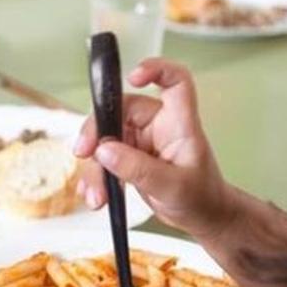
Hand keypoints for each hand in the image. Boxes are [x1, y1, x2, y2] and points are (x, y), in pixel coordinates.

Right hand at [73, 58, 236, 238]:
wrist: (201, 218)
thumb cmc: (201, 197)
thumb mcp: (172, 187)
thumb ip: (138, 168)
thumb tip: (104, 151)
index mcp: (178, 123)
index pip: (174, 81)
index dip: (156, 69)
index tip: (133, 77)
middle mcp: (157, 125)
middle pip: (120, 109)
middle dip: (97, 131)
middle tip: (85, 153)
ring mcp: (140, 140)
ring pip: (105, 137)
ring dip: (94, 165)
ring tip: (96, 195)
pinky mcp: (127, 156)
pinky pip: (102, 158)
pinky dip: (95, 176)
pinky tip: (94, 194)